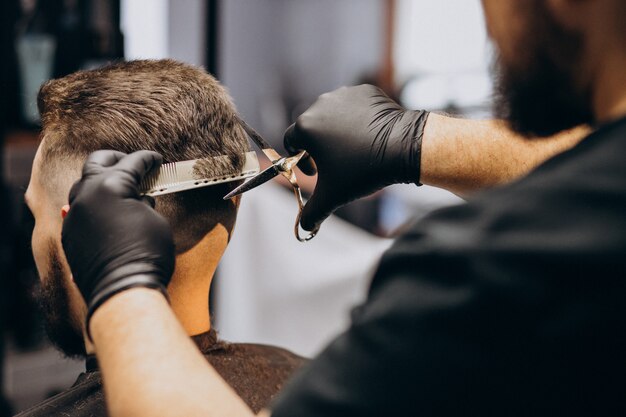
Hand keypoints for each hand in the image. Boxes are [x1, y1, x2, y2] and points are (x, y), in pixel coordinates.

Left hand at [61, 150, 174, 334]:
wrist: (124, 288)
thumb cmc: (147, 254)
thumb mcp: (154, 219)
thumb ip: (142, 203)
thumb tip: (137, 200)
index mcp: (111, 186)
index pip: (132, 163)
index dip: (148, 159)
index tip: (156, 160)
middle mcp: (87, 194)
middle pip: (97, 162)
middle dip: (116, 159)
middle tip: (132, 163)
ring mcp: (75, 213)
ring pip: (82, 186)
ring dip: (100, 182)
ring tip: (118, 188)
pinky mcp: (70, 233)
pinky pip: (78, 210)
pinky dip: (93, 206)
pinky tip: (106, 212)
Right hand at [284, 84, 428, 230]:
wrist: (403, 147)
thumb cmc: (364, 171)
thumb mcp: (333, 196)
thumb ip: (312, 214)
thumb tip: (303, 229)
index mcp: (306, 126)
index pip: (290, 142)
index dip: (300, 161)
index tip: (316, 172)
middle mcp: (320, 104)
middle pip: (312, 128)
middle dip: (320, 147)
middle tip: (338, 164)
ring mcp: (343, 94)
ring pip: (333, 116)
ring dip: (338, 132)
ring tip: (355, 151)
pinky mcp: (365, 91)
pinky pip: (354, 106)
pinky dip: (358, 119)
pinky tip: (369, 136)